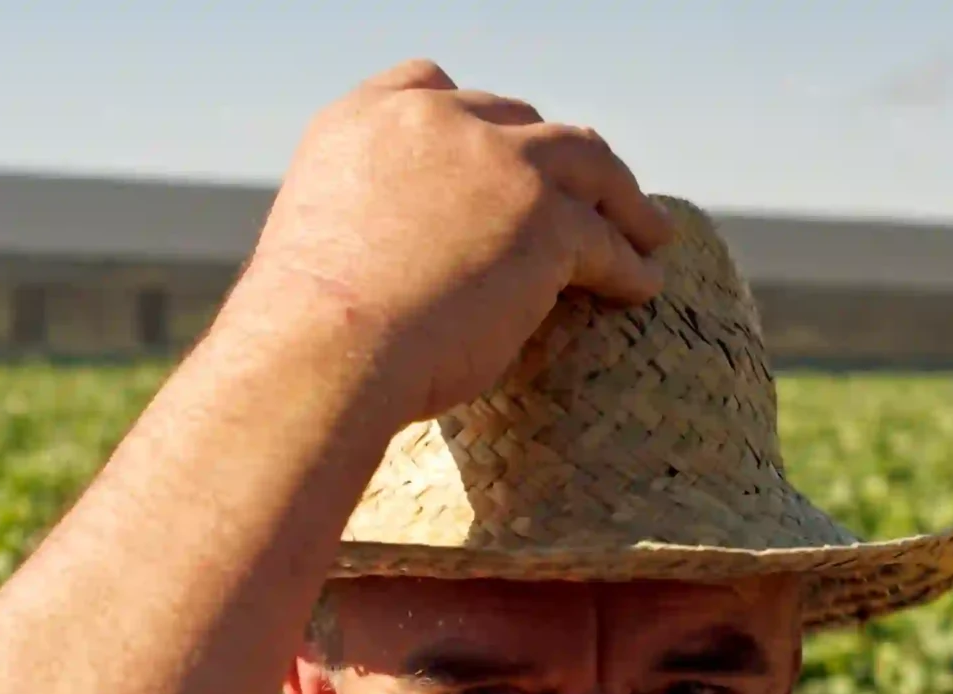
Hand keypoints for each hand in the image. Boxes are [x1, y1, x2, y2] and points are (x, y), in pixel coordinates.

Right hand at [226, 58, 675, 426]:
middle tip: (584, 192)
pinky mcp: (545, 221)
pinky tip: (642, 283)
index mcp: (366, 120)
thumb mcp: (318, 236)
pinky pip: (605, 240)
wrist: (321, 351)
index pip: (431, 84)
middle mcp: (436, 122)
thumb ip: (370, 215)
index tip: (498, 145)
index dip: (474, 118)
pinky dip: (630, 262)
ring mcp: (498, 164)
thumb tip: (403, 255)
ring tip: (645, 230)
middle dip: (554, 157)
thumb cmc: (307, 331)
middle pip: (520, 120)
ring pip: (584, 162)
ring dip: (619, 197)